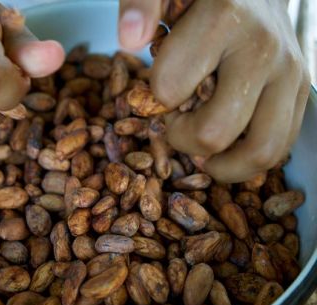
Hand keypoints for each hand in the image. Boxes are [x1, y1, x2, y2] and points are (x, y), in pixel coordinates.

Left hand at [118, 0, 310, 181]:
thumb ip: (140, 3)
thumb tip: (130, 39)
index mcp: (222, 18)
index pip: (169, 89)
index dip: (154, 98)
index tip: (156, 89)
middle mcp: (262, 48)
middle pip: (214, 131)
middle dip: (182, 138)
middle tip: (176, 121)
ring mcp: (289, 71)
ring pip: (260, 151)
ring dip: (221, 164)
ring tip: (200, 150)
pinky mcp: (304, 89)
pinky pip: (280, 147)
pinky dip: (247, 160)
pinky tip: (226, 147)